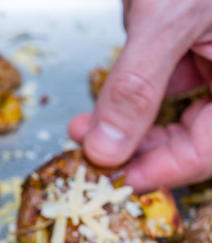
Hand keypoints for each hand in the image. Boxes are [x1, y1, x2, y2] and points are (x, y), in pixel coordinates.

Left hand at [69, 0, 211, 190]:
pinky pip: (166, 84)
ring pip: (175, 113)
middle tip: (92, 157)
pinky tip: (102, 103)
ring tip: (84, 129)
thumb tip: (105, 149)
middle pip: (193, 139)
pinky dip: (132, 96)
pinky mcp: (193, 44)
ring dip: (126, 126)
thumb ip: (136, 86)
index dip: (162, 172)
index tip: (116, 184)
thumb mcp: (166, 19)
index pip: (208, 151)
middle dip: (135, 150)